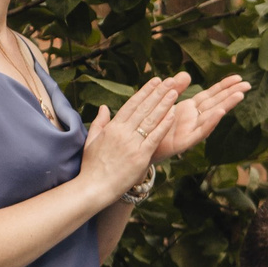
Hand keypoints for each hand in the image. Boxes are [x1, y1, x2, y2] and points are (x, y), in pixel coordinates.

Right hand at [77, 75, 186, 200]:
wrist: (94, 186)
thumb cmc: (92, 165)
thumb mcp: (92, 141)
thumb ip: (100, 123)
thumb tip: (104, 107)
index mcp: (112, 128)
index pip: (131, 105)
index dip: (145, 92)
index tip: (155, 81)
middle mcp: (122, 133)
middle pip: (143, 109)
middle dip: (157, 93)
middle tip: (170, 81)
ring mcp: (132, 144)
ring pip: (150, 120)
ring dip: (164, 105)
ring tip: (175, 92)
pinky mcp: (140, 156)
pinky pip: (154, 137)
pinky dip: (164, 125)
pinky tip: (173, 114)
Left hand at [146, 74, 250, 162]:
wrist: (141, 147)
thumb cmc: (153, 127)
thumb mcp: (164, 104)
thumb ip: (175, 89)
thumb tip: (186, 74)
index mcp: (189, 109)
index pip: (211, 94)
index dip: (224, 86)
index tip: (238, 77)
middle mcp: (194, 119)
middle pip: (216, 103)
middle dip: (232, 93)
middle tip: (248, 84)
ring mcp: (191, 130)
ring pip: (212, 115)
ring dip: (226, 105)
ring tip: (240, 95)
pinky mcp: (185, 142)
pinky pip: (200, 131)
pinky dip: (210, 122)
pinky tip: (220, 113)